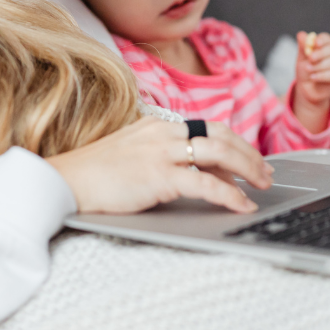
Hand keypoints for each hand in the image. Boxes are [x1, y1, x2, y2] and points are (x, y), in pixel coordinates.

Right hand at [46, 118, 274, 214]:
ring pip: (219, 152)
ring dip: (248, 168)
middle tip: (266, 172)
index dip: (233, 142)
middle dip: (248, 153)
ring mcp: (161, 152)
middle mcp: (162, 132)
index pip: (206, 128)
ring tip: (262, 185)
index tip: (248, 158)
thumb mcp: (132, 156)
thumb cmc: (93, 175)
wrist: (64, 181)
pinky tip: (241, 205)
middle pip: (219, 134)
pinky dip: (230, 195)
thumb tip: (196, 175)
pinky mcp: (158, 176)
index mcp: (156, 125)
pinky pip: (205, 183)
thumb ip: (162, 158)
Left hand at [293, 31, 329, 133]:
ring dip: (320, 65)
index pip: (327, 39)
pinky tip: (313, 77)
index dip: (322, 40)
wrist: (308, 90)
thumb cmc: (307, 72)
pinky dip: (323, 75)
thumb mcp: (302, 59)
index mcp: (328, 46)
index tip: (315, 43)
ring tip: (308, 69)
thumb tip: (301, 34)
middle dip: (321, 53)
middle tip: (310, 58)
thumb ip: (303, 47)